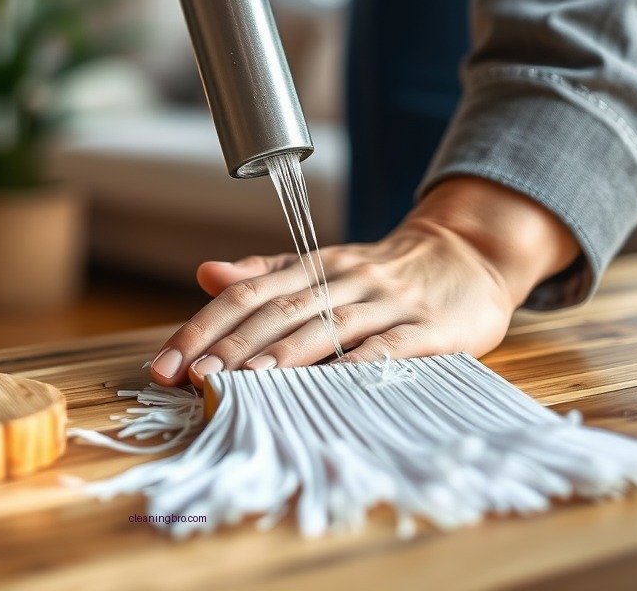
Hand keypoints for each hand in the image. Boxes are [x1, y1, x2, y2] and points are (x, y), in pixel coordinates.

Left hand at [149, 177, 580, 385]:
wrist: (467, 253)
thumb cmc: (383, 272)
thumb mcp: (321, 265)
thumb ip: (265, 272)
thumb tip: (205, 273)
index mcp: (311, 266)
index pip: (246, 294)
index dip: (204, 326)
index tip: (169, 363)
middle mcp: (342, 279)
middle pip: (276, 311)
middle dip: (229, 346)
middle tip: (190, 377)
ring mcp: (385, 301)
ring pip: (326, 326)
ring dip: (281, 355)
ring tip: (242, 381)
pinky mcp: (428, 327)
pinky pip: (391, 345)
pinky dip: (361, 363)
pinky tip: (335, 383)